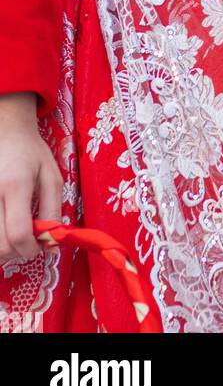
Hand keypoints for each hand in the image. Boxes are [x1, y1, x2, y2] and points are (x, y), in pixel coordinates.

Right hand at [0, 92, 62, 263]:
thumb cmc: (32, 153)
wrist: (5, 132)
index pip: (19, 232)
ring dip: (3, 249)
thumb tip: (51, 244)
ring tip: (15, 235)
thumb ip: (53, 210)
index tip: (38, 248)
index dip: (30, 249)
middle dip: (16, 253)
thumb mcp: (52, 177)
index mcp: (15, 184)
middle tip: (27, 244)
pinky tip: (4, 228)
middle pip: (0, 245)